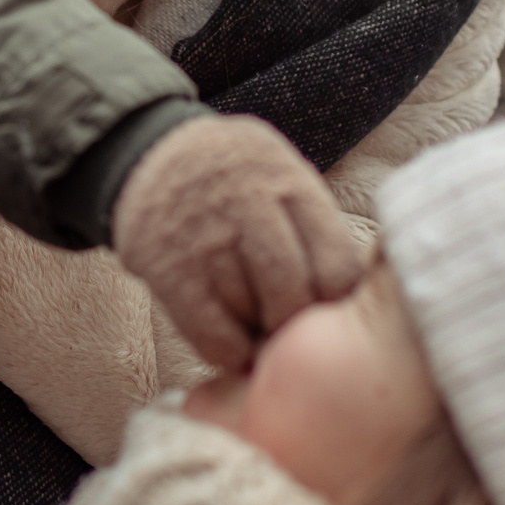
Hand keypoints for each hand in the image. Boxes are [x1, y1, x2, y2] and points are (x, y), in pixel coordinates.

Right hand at [108, 114, 364, 371]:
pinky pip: (213, 335)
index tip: (326, 307)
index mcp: (289, 184)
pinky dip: (230, 352)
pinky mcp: (169, 269)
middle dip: (296, 321)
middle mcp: (248, 206)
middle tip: (291, 327)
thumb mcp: (283, 172)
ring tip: (258, 328)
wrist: (151, 152)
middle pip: (293, 295)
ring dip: (260, 335)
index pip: (337, 266)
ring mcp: (206, 239)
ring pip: (252, 316)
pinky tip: (234, 344)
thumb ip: (316, 223)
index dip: (337, 301)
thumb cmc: (236, 177)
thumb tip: (353, 295)